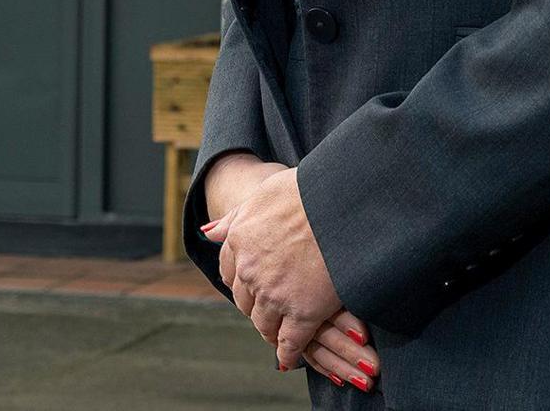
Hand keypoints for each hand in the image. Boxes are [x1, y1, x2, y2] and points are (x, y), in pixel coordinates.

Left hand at [201, 166, 375, 389]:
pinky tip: (291, 358)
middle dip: (255, 306)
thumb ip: (235, 217)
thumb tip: (208, 233)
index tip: (251, 288)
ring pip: (263, 324)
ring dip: (270, 330)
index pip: (229, 272)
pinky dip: (288, 353)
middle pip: (244, 301)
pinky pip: (290, 343)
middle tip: (268, 312)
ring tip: (279, 335)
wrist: (341, 204)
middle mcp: (250, 271)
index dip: (241, 282)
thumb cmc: (307, 191)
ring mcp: (275, 294)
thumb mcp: (263, 195)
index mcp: (239, 241)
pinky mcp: (303, 313)